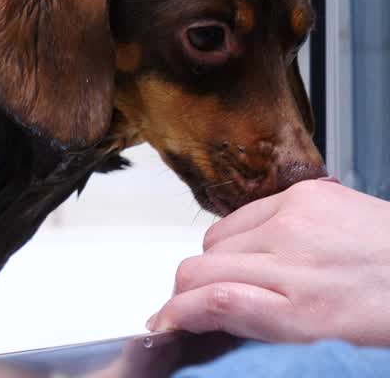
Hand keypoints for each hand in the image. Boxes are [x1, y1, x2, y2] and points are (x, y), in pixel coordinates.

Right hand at [149, 178, 389, 345]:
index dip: (174, 316)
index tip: (165, 325)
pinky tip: (269, 250)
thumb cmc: (389, 316)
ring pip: (213, 240)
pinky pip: (244, 213)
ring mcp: (297, 220)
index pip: (207, 303)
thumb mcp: (324, 339)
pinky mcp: (307, 193)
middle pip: (197, 269)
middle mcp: (293, 261)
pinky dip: (244, 234)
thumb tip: (200, 319)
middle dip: (187, 292)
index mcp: (302, 311)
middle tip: (198, 307)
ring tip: (246, 278)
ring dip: (216, 261)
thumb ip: (258, 327)